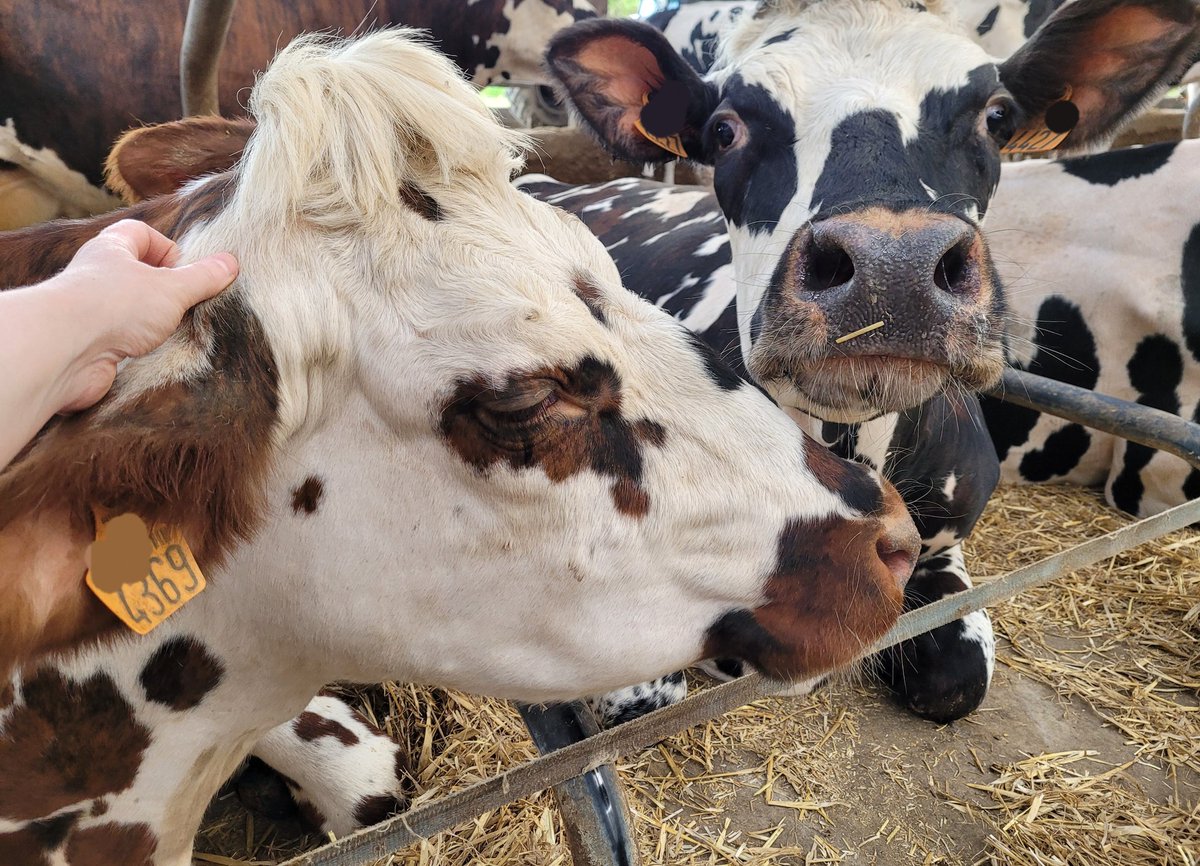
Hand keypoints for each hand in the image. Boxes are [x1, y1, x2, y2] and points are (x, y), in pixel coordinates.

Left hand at [52, 219, 237, 411]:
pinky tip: (155, 356)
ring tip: (174, 333)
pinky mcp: (92, 344)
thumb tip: (231, 263)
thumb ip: (203, 277)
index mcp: (112, 249)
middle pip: (139, 274)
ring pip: (133, 311)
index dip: (169, 249)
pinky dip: (143, 350)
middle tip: (187, 305)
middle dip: (167, 291)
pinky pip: (125, 341)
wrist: (64, 351)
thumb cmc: (112, 305)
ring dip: (156, 323)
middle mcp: (98, 277)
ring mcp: (93, 312)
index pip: (142, 233)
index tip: (187, 272)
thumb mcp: (172, 288)